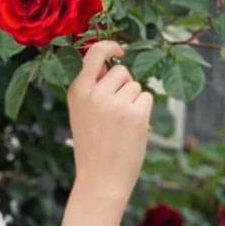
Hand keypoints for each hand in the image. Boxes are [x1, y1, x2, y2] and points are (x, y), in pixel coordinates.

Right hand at [66, 40, 153, 205]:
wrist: (100, 179)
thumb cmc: (92, 146)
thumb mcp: (81, 113)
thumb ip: (92, 87)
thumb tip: (113, 62)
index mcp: (77, 92)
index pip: (94, 53)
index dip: (110, 46)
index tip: (120, 50)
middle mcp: (94, 94)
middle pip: (121, 71)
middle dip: (124, 85)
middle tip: (115, 113)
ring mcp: (115, 103)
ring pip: (135, 85)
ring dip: (133, 101)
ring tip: (121, 125)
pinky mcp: (135, 114)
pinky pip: (146, 98)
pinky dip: (143, 111)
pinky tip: (131, 129)